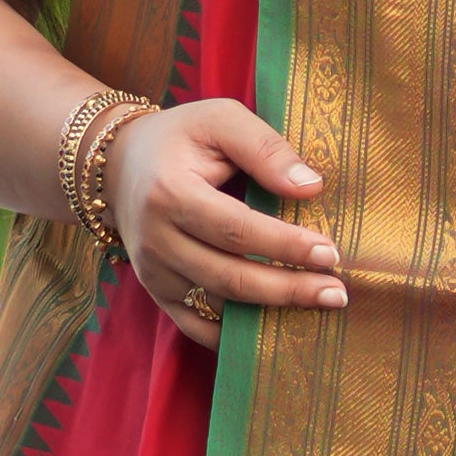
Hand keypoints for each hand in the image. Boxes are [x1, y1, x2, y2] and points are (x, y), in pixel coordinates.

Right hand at [107, 101, 345, 332]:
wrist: (118, 166)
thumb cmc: (179, 138)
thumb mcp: (220, 119)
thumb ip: (265, 148)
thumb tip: (311, 187)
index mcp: (170, 193)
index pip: (236, 229)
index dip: (285, 246)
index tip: (330, 253)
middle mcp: (156, 240)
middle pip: (230, 277)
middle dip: (288, 290)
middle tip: (337, 293)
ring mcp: (153, 272)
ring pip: (218, 307)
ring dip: (271, 314)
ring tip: (319, 308)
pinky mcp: (156, 291)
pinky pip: (196, 326)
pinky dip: (236, 336)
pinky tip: (275, 330)